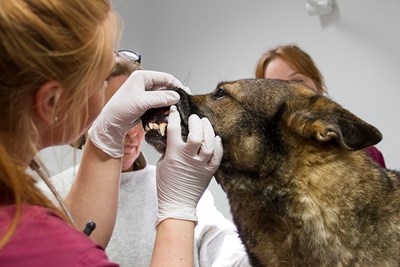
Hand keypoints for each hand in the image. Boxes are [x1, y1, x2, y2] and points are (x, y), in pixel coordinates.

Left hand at [88, 70, 184, 156]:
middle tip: (184, 102)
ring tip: (178, 108)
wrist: (111, 124)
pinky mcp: (145, 104)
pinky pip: (158, 104)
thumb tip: (177, 96)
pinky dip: (164, 107)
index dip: (176, 85)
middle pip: (165, 86)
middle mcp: (143, 83)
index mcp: (142, 77)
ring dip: (170, 102)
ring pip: (162, 96)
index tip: (186, 93)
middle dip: (174, 94)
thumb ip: (161, 98)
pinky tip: (170, 112)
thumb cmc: (121, 109)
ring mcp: (144, 94)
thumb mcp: (142, 101)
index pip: (165, 77)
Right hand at [156, 105, 222, 225]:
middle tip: (194, 117)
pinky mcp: (209, 171)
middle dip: (196, 122)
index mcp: (174, 154)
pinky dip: (218, 146)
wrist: (177, 204)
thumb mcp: (162, 163)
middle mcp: (188, 157)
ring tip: (205, 123)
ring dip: (208, 130)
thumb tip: (174, 138)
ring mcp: (201, 164)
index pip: (174, 129)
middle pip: (196, 134)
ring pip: (209, 143)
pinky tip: (216, 138)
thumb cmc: (166, 185)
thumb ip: (169, 149)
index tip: (174, 110)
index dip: (174, 117)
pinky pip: (217, 156)